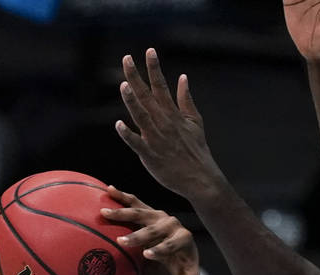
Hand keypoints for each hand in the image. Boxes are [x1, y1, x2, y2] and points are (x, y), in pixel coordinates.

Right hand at [102, 186, 199, 274]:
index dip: (160, 250)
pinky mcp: (149, 210)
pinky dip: (122, 196)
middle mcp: (172, 223)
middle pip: (154, 229)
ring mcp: (159, 215)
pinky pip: (135, 201)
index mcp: (184, 238)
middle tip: (121, 242)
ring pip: (141, 212)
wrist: (183, 243)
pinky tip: (108, 189)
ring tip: (104, 212)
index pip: (172, 244)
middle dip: (138, 236)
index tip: (146, 255)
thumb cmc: (183, 262)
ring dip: (123, 213)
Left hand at [115, 49, 225, 203]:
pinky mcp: (150, 156)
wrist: (200, 179)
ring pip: (141, 116)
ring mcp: (156, 139)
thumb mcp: (195, 122)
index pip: (161, 86)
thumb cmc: (196, 151)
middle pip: (147, 96)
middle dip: (136, 76)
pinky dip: (128, 134)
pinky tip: (118, 124)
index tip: (149, 50)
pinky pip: (137, 144)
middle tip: (126, 59)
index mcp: (173, 114)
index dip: (154, 68)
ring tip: (123, 84)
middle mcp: (163, 123)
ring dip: (132, 101)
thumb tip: (183, 78)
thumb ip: (185, 100)